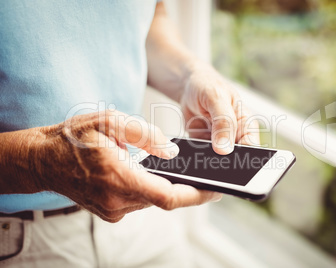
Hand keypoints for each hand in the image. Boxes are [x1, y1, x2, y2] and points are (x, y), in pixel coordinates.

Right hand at [0, 110, 220, 221]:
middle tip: (203, 174)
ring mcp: (112, 210)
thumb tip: (172, 152)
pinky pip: (139, 201)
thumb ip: (144, 134)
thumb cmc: (73, 137)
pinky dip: (150, 188)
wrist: (42, 159)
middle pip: (163, 199)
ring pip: (151, 200)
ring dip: (166, 186)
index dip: (195, 195)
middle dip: (185, 188)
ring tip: (179, 170)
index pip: (168, 196)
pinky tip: (151, 174)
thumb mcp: (108, 122)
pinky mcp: (110, 211)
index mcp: (119, 178)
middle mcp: (116, 201)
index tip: (215, 191)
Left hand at [181, 64, 259, 153]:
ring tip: (201, 150)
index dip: (243, 157)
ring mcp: (219, 143)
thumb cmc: (208, 86)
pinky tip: (192, 151)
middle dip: (225, 162)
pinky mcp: (204, 146)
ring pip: (218, 161)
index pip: (252, 148)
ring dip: (209, 160)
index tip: (229, 157)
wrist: (188, 87)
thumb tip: (225, 148)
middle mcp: (235, 137)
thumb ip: (223, 122)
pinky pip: (202, 157)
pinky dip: (196, 156)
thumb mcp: (217, 99)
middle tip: (214, 157)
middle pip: (235, 158)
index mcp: (247, 125)